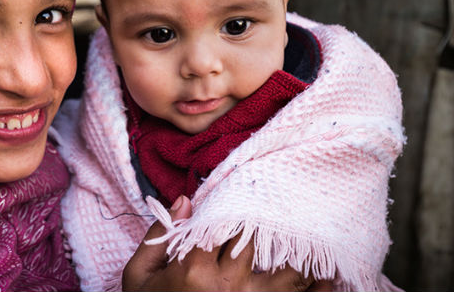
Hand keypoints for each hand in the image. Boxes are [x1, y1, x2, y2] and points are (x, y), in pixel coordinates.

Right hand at [122, 195, 334, 290]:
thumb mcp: (139, 274)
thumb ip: (159, 235)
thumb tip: (185, 201)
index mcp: (194, 268)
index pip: (223, 223)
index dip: (234, 204)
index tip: (248, 188)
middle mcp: (227, 286)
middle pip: (258, 242)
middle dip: (269, 220)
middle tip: (286, 199)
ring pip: (289, 274)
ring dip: (306, 254)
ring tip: (320, 233)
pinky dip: (318, 289)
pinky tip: (332, 276)